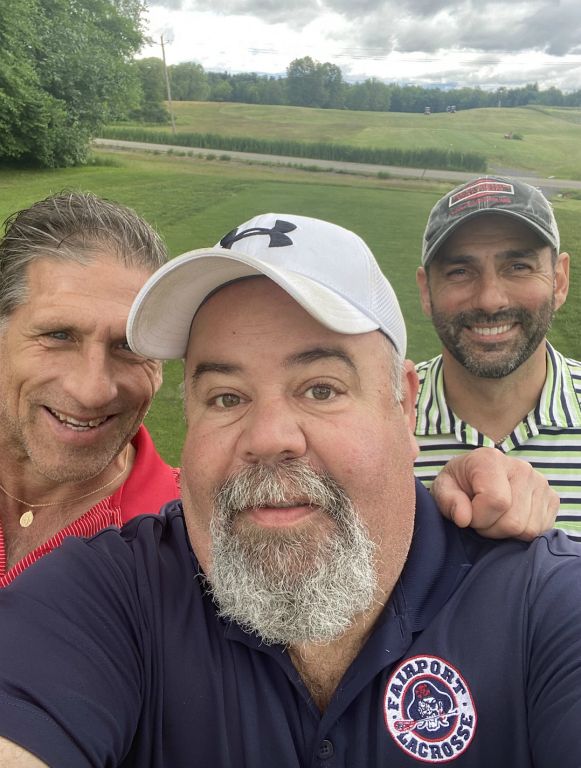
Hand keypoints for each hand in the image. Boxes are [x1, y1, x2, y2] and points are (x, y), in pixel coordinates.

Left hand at [431, 447, 558, 539]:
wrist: (474, 477)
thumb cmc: (458, 484)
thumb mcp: (442, 489)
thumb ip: (448, 501)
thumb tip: (464, 518)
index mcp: (491, 460)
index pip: (496, 501)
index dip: (478, 518)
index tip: (467, 515)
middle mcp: (521, 467)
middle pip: (514, 521)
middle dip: (491, 528)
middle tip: (480, 518)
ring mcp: (540, 482)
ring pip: (528, 530)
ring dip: (506, 533)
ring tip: (493, 517)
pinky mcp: (552, 498)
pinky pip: (540, 531)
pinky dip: (521, 533)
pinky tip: (508, 518)